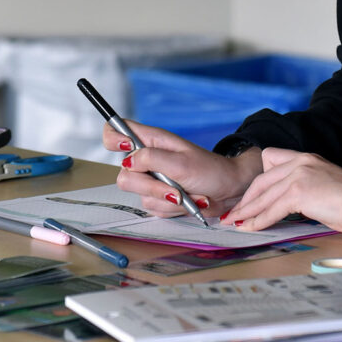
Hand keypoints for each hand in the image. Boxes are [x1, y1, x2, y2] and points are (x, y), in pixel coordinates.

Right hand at [103, 121, 263, 217]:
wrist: (229, 191)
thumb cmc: (210, 170)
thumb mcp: (182, 162)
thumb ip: (152, 158)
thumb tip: (128, 160)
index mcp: (151, 140)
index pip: (115, 132)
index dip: (113, 139)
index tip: (126, 149)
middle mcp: (146, 159)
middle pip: (123, 175)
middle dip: (150, 187)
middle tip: (173, 188)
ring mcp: (151, 180)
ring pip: (139, 196)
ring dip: (167, 199)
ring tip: (187, 193)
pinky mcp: (158, 197)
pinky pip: (152, 208)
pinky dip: (172, 209)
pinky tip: (187, 201)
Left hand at [220, 148, 341, 234]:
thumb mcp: (326, 188)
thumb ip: (306, 191)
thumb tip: (293, 207)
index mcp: (307, 158)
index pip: (271, 162)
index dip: (258, 182)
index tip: (249, 196)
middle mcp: (300, 162)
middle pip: (261, 180)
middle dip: (246, 199)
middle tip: (234, 213)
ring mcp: (298, 175)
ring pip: (263, 196)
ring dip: (246, 212)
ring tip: (234, 223)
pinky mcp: (298, 192)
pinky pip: (271, 209)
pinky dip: (259, 221)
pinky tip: (250, 228)